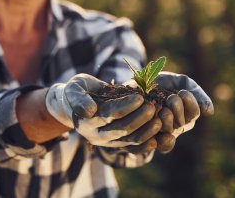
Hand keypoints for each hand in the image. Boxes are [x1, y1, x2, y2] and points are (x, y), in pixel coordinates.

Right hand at [45, 74, 160, 147]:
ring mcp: (109, 142)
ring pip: (131, 139)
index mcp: (87, 122)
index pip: (110, 114)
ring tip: (160, 117)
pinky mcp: (119, 144)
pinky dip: (148, 139)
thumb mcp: (73, 89)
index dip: (125, 106)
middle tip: (153, 106)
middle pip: (123, 129)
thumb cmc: (78, 91)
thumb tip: (90, 110)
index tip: (140, 97)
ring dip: (147, 130)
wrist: (77, 105)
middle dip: (140, 118)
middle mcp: (97, 136)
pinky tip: (160, 132)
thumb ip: (78, 98)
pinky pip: (135, 145)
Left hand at [154, 72, 213, 152]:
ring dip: (167, 120)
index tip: (183, 92)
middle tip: (171, 98)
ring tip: (161, 109)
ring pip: (169, 132)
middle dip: (177, 109)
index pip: (194, 113)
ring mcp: (162, 132)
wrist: (135, 84)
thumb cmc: (161, 83)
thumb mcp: (180, 82)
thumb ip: (197, 93)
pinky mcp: (147, 137)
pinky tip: (155, 125)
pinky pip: (157, 145)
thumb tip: (209, 112)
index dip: (191, 104)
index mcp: (186, 113)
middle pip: (182, 123)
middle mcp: (176, 125)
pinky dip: (159, 139)